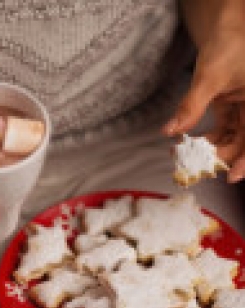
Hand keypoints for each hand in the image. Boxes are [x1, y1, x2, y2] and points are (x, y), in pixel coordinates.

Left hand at [163, 27, 244, 182]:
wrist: (225, 30)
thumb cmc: (227, 45)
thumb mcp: (209, 77)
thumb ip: (191, 106)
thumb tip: (171, 131)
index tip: (230, 177)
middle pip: (242, 143)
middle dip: (218, 157)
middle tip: (194, 168)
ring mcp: (243, 110)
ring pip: (230, 139)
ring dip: (208, 149)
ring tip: (184, 156)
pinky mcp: (230, 108)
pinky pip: (221, 130)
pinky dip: (205, 138)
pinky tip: (187, 142)